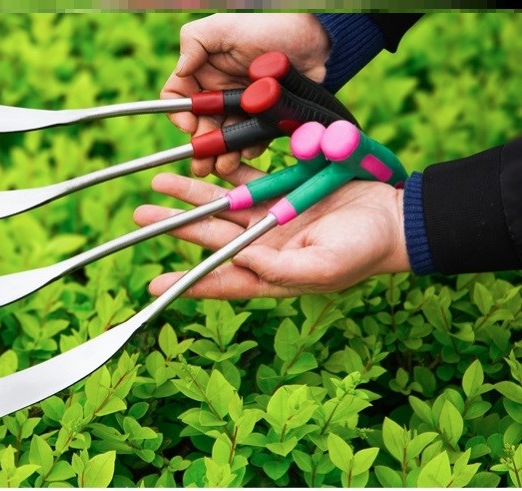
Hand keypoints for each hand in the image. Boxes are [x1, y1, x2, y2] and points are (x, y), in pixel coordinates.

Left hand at [133, 167, 409, 298]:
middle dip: (175, 226)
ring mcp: (270, 217)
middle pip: (210, 238)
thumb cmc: (363, 252)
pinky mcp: (282, 190)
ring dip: (190, 196)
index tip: (152, 285)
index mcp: (268, 274)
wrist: (394, 218)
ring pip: (220, 206)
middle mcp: (261, 248)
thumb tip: (241, 258)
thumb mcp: (322, 268)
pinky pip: (245, 179)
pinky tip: (198, 162)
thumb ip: (280, 268)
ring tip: (157, 185)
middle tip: (141, 216)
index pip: (220, 280)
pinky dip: (222, 172)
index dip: (186, 283)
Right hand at [164, 13, 331, 175]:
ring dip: (222, 155)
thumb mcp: (225, 27)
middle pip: (200, 128)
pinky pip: (252, 141)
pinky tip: (251, 149)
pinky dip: (250, 148)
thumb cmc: (269, 27)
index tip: (190, 125)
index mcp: (202, 74)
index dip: (178, 115)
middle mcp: (219, 94)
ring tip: (225, 165)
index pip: (178, 99)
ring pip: (224, 140)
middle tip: (203, 165)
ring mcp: (241, 110)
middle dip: (201, 148)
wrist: (315, 41)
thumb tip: (179, 70)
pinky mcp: (262, 121)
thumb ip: (194, 40)